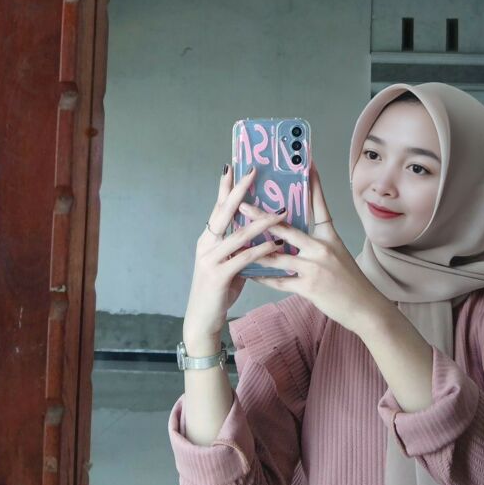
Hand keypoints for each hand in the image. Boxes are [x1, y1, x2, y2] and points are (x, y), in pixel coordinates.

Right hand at [183, 165, 284, 346]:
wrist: (203, 318)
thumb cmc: (219, 289)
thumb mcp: (228, 262)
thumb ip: (239, 246)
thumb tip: (257, 230)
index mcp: (208, 238)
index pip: (218, 207)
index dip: (226, 187)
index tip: (233, 166)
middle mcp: (206, 244)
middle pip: (224, 212)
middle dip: (239, 191)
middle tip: (252, 173)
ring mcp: (210, 259)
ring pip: (238, 235)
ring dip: (261, 222)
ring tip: (280, 211)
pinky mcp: (218, 275)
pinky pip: (244, 258)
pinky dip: (261, 250)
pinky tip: (275, 244)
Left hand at [243, 161, 390, 335]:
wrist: (365, 308)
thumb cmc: (351, 281)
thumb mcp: (339, 253)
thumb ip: (318, 242)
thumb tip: (294, 233)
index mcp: (330, 237)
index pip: (319, 206)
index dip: (313, 185)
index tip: (306, 165)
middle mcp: (322, 248)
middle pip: (286, 228)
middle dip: (262, 217)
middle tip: (244, 205)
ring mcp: (314, 268)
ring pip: (277, 256)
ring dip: (255, 249)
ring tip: (237, 241)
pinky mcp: (309, 287)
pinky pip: (280, 281)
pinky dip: (264, 278)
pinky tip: (249, 274)